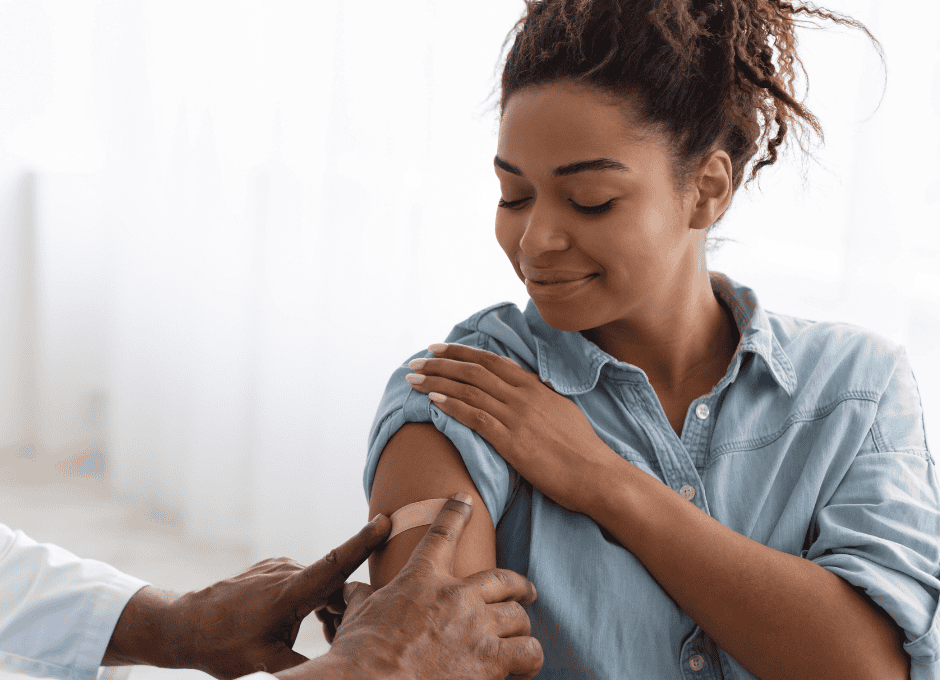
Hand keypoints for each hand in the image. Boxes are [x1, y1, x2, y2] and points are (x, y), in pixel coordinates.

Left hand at [168, 516, 390, 679]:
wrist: (183, 626)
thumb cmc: (222, 646)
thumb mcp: (265, 662)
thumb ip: (303, 663)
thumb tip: (334, 670)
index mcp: (289, 592)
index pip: (334, 564)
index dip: (362, 544)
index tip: (384, 522)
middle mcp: (286, 572)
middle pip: (333, 584)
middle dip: (349, 606)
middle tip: (344, 635)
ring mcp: (277, 567)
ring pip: (319, 585)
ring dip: (328, 607)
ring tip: (322, 636)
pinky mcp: (271, 569)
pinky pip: (303, 582)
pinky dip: (311, 600)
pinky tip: (298, 624)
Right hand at [322, 494, 542, 679]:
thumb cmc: (361, 654)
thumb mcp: (359, 617)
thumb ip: (364, 599)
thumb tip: (353, 591)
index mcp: (422, 578)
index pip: (442, 534)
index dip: (456, 513)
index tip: (465, 501)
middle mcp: (456, 596)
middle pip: (503, 580)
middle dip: (520, 586)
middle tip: (528, 592)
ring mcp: (476, 627)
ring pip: (519, 618)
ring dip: (520, 631)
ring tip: (521, 642)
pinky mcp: (491, 660)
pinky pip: (528, 653)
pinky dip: (529, 661)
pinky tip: (522, 671)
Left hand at [405, 342, 620, 515]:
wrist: (597, 475)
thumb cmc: (582, 450)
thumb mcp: (562, 412)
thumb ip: (540, 398)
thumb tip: (529, 390)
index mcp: (536, 387)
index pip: (492, 361)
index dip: (462, 353)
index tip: (438, 349)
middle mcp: (524, 396)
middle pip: (474, 371)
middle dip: (441, 364)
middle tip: (416, 362)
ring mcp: (517, 417)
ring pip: (469, 390)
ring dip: (437, 382)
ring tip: (413, 379)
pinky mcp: (512, 441)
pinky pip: (475, 417)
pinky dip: (452, 405)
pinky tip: (432, 401)